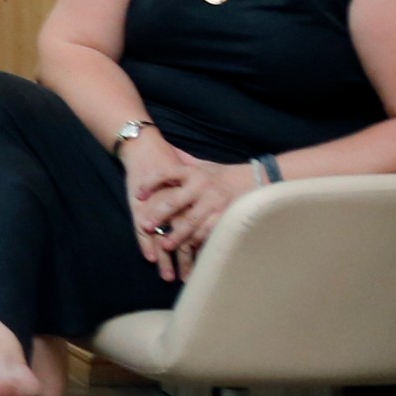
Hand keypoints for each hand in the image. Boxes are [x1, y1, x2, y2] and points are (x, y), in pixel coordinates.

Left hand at [124, 141, 253, 278]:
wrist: (257, 179)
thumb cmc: (222, 174)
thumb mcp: (202, 165)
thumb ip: (183, 160)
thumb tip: (165, 145)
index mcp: (193, 173)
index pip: (166, 174)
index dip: (151, 184)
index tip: (138, 195)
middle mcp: (202, 187)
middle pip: (175, 201)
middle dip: (159, 215)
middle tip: (146, 226)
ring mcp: (215, 203)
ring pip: (192, 221)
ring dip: (178, 234)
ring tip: (166, 245)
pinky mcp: (227, 216)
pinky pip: (210, 231)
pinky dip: (200, 241)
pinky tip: (191, 250)